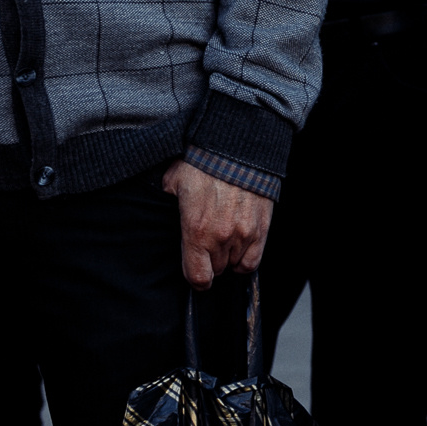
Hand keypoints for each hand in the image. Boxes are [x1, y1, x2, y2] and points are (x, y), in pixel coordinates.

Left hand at [163, 160, 274, 288]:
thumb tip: (165, 210)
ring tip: (224, 242)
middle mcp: (221, 237)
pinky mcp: (261, 228)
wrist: (237, 147)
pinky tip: (240, 249)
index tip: (195, 272)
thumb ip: (169, 204)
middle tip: (207, 244)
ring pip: (234, 265)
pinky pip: (253, 260)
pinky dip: (246, 259)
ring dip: (227, 257)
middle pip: (216, 269)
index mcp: (196, 231)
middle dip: (210, 260)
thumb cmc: (203, 162)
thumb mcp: (173, 182)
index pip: (198, 277)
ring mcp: (244, 234)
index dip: (195, 279)